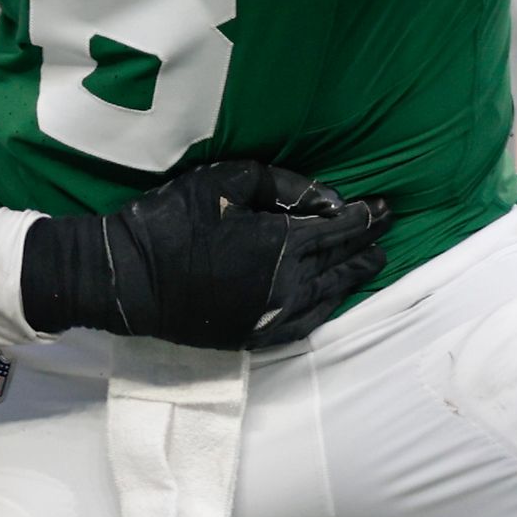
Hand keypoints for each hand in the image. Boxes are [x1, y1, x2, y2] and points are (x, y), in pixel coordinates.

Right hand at [21, 159, 392, 348]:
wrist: (128, 278)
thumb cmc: (171, 221)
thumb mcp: (225, 181)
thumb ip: (282, 185)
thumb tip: (325, 200)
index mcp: (281, 243)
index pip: (340, 228)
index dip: (366, 216)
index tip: (386, 207)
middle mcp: (287, 285)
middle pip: (341, 261)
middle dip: (367, 244)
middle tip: (388, 231)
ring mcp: (272, 315)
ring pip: (329, 294)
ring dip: (354, 276)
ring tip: (372, 262)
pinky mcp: (255, 335)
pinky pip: (308, 322)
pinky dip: (329, 306)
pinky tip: (336, 298)